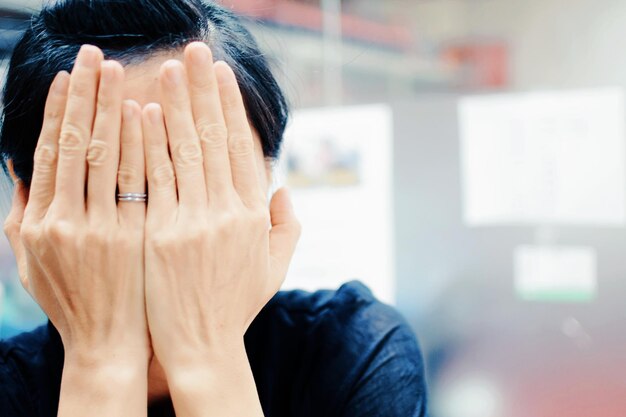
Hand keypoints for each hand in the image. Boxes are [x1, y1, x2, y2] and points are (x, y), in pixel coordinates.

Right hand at [3, 45, 148, 365]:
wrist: (109, 343)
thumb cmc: (71, 298)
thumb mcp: (31, 258)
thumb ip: (25, 209)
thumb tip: (22, 162)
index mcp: (39, 223)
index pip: (49, 153)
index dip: (57, 112)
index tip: (67, 77)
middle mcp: (67, 222)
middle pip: (77, 146)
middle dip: (85, 97)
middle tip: (94, 57)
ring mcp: (104, 230)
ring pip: (109, 158)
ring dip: (113, 110)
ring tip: (119, 73)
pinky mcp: (137, 238)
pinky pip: (141, 182)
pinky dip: (141, 146)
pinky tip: (146, 115)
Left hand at [142, 42, 300, 413]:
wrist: (202, 345)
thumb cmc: (236, 304)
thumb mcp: (274, 266)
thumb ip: (287, 225)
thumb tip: (284, 187)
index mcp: (255, 215)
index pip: (242, 148)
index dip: (230, 108)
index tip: (221, 76)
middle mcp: (228, 212)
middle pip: (214, 139)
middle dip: (203, 91)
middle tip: (195, 53)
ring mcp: (194, 221)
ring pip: (184, 151)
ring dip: (175, 106)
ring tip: (167, 69)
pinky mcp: (162, 233)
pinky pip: (154, 180)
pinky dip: (149, 144)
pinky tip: (142, 114)